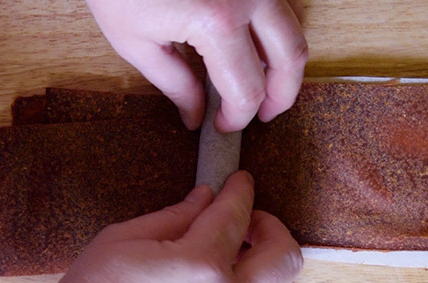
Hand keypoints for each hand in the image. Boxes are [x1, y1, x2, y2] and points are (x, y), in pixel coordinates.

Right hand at [28, 171, 303, 282]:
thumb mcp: (119, 243)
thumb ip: (172, 216)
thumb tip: (206, 198)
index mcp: (199, 265)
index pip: (237, 213)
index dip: (240, 189)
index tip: (239, 182)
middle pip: (286, 256)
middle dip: (272, 228)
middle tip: (247, 224)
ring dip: (277, 279)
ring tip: (248, 270)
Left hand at [85, 0, 308, 131]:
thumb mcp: (135, 41)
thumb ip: (174, 84)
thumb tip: (196, 116)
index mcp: (218, 21)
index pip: (246, 89)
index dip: (238, 117)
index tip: (224, 125)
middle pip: (290, 58)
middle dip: (281, 95)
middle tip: (263, 114)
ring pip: (292, 29)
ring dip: (282, 62)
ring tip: (260, 82)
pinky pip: (278, 6)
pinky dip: (272, 32)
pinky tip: (250, 46)